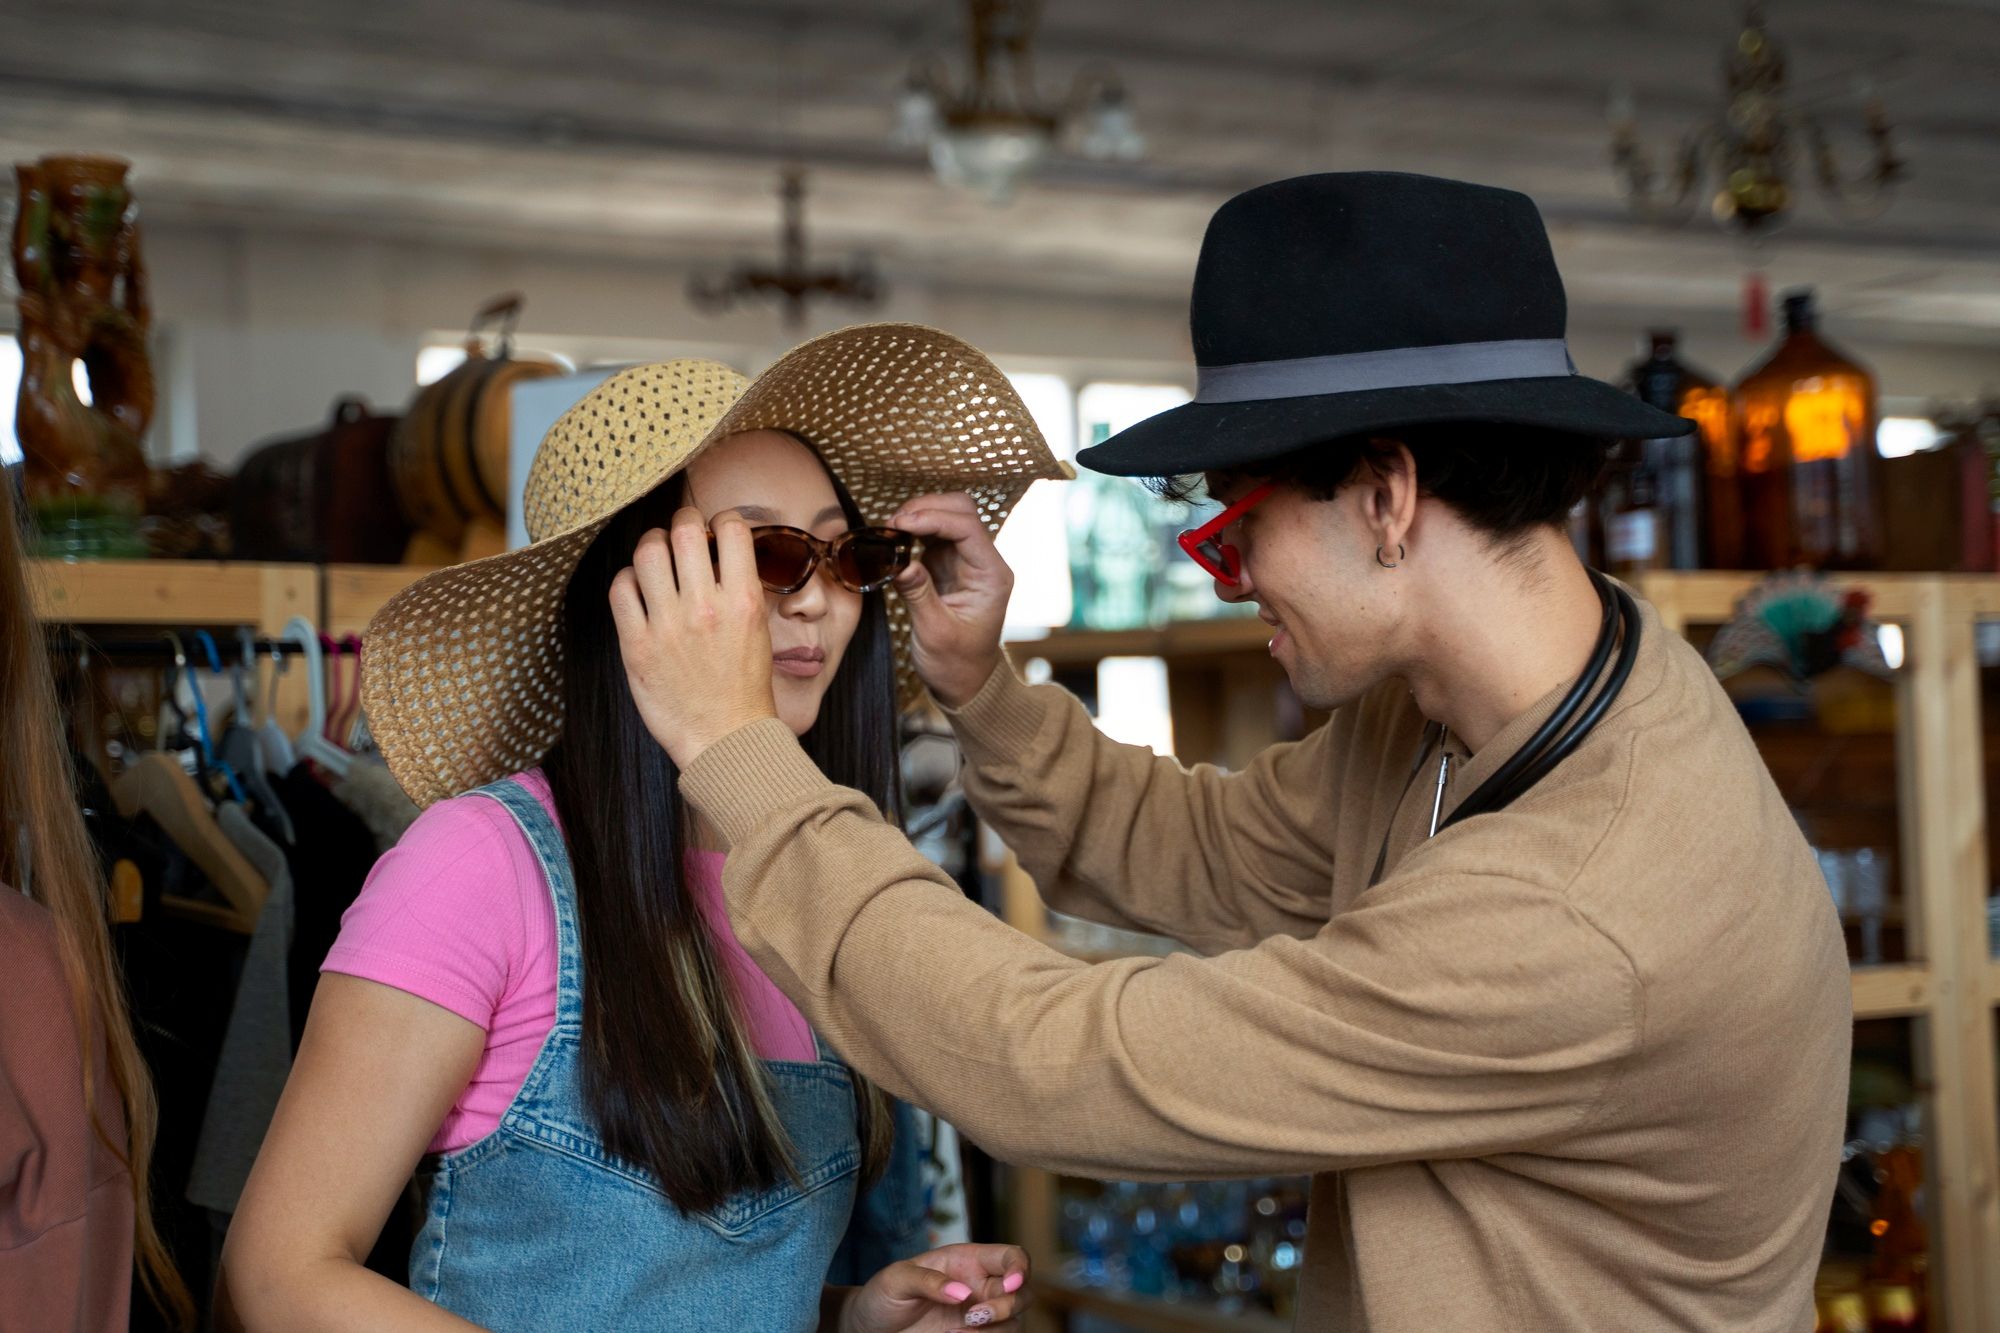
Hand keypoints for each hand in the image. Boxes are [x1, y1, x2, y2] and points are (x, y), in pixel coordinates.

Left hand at [609, 507, 777, 767]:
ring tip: (657, 552)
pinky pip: (621, 588)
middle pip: (685, 530)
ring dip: (652, 543)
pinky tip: (638, 586)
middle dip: (684, 520)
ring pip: (648, 552)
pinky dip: (628, 578)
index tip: (717, 529)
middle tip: (683, 529)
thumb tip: (719, 553)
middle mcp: (705, 607)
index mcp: (743, 602)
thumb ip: (740, 589)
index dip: (722, 520)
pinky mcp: (636, 646)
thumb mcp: (758, 631)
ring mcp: (668, 626)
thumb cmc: (745, 690)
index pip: (732, 529)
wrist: (726, 741)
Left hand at [840, 1244, 1031, 1332]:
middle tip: (974, 1317)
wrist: (869, 1329)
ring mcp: (977, 1316)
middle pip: (1022, 1293)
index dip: (1020, 1268)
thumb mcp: (896, 1280)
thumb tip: (963, 1293)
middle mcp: (979, 1288)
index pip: (1011, 1257)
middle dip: (1008, 1306)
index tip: (1010, 1285)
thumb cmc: (882, 1295)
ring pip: (1014, 1323)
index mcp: (967, 1261)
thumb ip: (928, 1281)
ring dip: (995, 1332)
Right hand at [890, 492, 1012, 708]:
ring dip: (918, 515)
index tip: (900, 523)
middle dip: (926, 508)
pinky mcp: (947, 565)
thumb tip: (901, 563)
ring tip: (888, 529)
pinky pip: (931, 534)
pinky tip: (893, 538)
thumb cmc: (956, 663)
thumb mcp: (935, 632)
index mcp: (992, 575)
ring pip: (946, 517)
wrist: (964, 681)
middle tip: (891, 523)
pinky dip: (911, 529)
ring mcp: (965, 560)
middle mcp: (983, 562)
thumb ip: (919, 594)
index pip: (967, 528)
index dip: (933, 518)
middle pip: (961, 511)